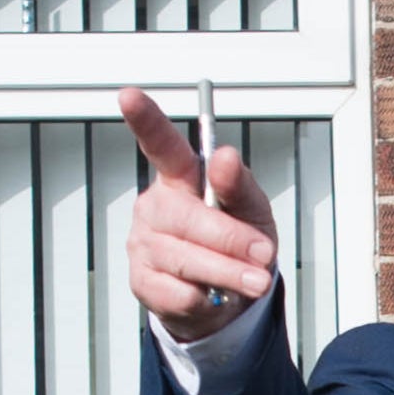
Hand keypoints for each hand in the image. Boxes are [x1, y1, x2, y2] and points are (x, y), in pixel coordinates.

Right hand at [118, 87, 280, 344]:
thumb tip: (225, 158)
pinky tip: (213, 294)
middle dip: (230, 239)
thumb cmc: (239, 242)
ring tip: (255, 282)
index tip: (128, 95)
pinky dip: (207, 298)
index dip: (144, 120)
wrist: (229, 299)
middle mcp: (156, 206)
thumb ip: (240, 185)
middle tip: (264, 256)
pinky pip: (178, 292)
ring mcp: (144, 244)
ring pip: (184, 258)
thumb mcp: (252, 209)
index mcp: (181, 177)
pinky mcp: (143, 282)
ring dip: (227, 273)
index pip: (161, 144)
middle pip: (186, 217)